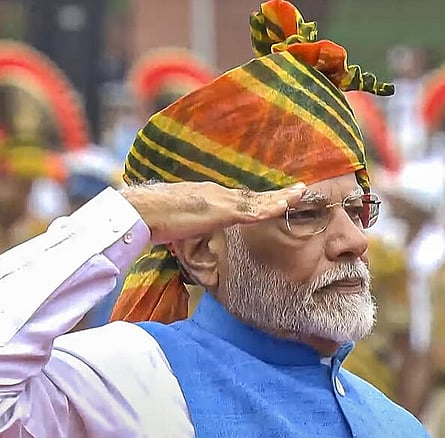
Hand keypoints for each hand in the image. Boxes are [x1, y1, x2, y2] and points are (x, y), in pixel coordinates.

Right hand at [122, 181, 306, 243]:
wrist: (143, 210)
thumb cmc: (155, 220)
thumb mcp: (181, 226)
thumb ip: (194, 230)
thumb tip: (196, 240)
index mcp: (212, 198)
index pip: (243, 200)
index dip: (264, 199)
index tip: (280, 199)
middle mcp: (219, 195)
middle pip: (255, 196)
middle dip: (279, 195)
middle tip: (301, 190)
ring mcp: (221, 201)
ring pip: (258, 201)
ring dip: (281, 198)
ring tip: (302, 194)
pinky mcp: (220, 211)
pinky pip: (251, 211)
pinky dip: (269, 208)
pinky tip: (285, 206)